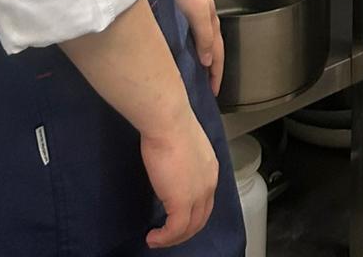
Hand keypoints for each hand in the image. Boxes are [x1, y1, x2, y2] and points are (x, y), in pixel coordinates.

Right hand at [142, 106, 218, 248]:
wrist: (168, 122)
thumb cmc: (171, 126)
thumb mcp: (183, 147)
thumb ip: (182, 163)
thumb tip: (171, 172)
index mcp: (210, 169)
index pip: (206, 201)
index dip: (192, 214)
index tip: (175, 219)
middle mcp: (209, 184)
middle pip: (200, 219)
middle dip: (184, 232)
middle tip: (166, 236)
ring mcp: (197, 194)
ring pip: (189, 228)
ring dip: (172, 238)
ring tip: (156, 239)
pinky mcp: (181, 201)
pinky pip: (174, 230)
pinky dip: (163, 238)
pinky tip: (152, 237)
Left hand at [170, 0, 223, 95]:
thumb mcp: (197, 12)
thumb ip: (203, 36)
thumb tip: (206, 61)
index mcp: (210, 22)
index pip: (217, 55)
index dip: (216, 75)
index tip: (213, 93)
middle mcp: (204, 20)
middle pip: (211, 50)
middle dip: (210, 70)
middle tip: (205, 89)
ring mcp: (192, 16)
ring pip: (199, 44)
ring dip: (199, 60)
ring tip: (192, 77)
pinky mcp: (180, 12)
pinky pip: (188, 36)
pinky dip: (188, 49)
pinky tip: (177, 53)